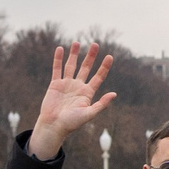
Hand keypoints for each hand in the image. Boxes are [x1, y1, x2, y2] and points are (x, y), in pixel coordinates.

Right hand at [28, 42, 116, 160]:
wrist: (54, 126)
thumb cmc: (72, 123)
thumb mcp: (89, 114)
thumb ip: (101, 104)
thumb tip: (114, 94)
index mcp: (88, 93)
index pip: (98, 77)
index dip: (104, 67)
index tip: (110, 56)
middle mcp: (78, 86)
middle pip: (86, 68)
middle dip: (91, 56)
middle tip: (95, 44)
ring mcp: (66, 84)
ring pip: (71, 66)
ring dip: (74, 54)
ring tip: (77, 42)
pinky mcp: (55, 84)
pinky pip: (57, 69)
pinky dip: (58, 59)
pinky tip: (61, 49)